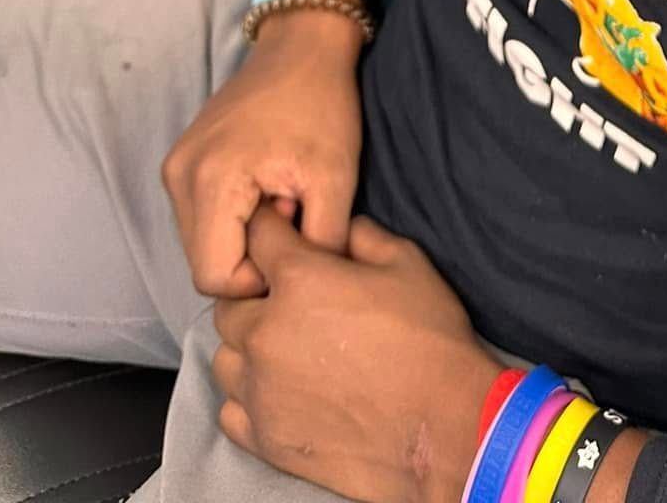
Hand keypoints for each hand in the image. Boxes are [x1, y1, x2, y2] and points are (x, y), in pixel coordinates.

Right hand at [162, 10, 364, 297]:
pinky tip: (266, 189)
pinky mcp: (182, 159)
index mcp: (211, 181)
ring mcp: (176, 166)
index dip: (258, 280)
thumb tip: (303, 294)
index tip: (295, 242)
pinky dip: (231, 217)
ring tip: (281, 199)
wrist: (303, 45)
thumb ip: (318, 248)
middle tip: (292, 215)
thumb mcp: (335, 180)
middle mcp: (179, 176)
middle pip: (203, 262)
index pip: (215, 278)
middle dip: (250, 257)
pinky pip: (200, 215)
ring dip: (241, 236)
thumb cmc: (323, 105)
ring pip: (201, 241)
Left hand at [212, 206, 494, 502]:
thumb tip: (343, 231)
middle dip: (253, 293)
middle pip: (229, 301)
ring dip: (247, 346)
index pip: (258, 236)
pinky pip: (230, 409)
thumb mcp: (406, 263)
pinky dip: (247, 396)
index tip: (283, 235)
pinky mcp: (264, 437)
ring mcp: (260, 390)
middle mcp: (266, 333)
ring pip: (224, 356)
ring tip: (282, 348)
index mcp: (298, 281)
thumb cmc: (429, 340)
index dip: (271, 228)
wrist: (441, 426)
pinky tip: (280, 390)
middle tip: (289, 301)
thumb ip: (364, 236)